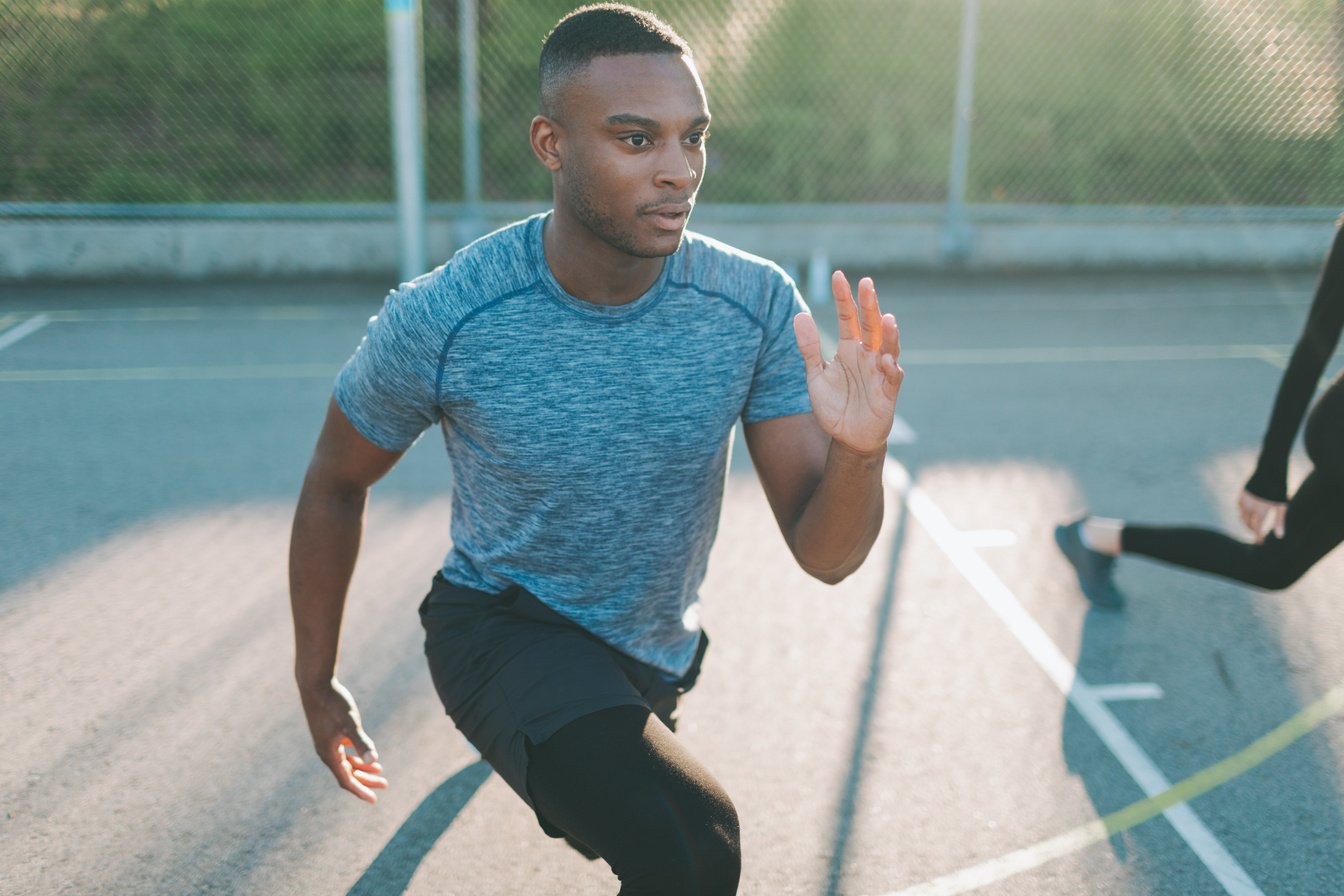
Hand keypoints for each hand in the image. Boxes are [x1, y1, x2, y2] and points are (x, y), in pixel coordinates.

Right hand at [298, 677, 387, 802]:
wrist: (315, 684)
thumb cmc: (333, 703)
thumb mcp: (350, 723)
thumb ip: (362, 743)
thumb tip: (374, 762)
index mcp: (329, 754)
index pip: (346, 781)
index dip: (360, 790)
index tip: (374, 800)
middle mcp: (326, 752)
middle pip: (348, 774)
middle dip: (366, 781)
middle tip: (385, 785)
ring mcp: (328, 742)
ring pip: (347, 763)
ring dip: (363, 768)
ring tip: (380, 771)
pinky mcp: (330, 732)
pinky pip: (344, 751)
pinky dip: (356, 756)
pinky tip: (367, 755)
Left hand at [793, 270, 902, 454]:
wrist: (846, 438)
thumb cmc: (834, 405)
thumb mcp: (815, 375)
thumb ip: (809, 347)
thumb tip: (799, 315)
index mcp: (849, 348)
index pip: (847, 317)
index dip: (843, 298)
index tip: (837, 275)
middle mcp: (867, 355)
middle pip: (870, 325)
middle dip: (869, 305)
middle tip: (866, 282)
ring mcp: (879, 372)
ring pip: (888, 347)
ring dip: (888, 333)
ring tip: (885, 318)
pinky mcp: (888, 392)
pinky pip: (892, 377)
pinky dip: (890, 368)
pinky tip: (885, 359)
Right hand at [1237, 489, 1286, 542]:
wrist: (1269, 471)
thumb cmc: (1278, 489)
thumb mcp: (1282, 506)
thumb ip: (1279, 521)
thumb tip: (1279, 536)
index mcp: (1260, 511)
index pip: (1257, 528)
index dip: (1258, 536)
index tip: (1260, 543)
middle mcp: (1250, 507)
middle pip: (1248, 523)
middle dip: (1252, 530)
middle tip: (1257, 534)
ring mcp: (1244, 500)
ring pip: (1242, 516)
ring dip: (1246, 522)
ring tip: (1252, 525)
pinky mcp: (1242, 494)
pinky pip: (1239, 507)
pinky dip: (1242, 513)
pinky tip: (1246, 513)